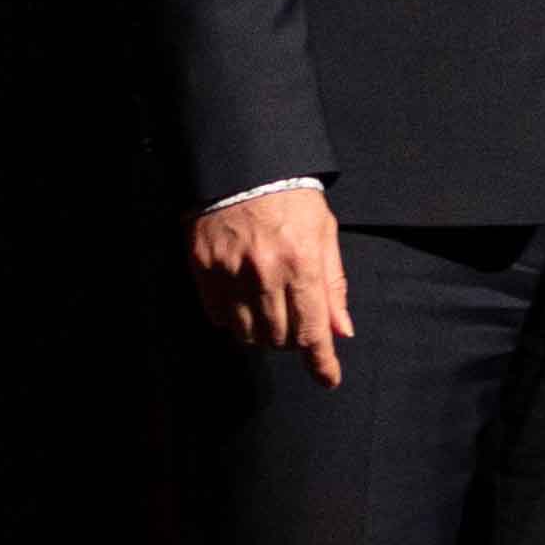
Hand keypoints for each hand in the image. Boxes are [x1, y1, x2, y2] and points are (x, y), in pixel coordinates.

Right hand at [190, 182, 352, 385]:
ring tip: (269, 308)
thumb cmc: (290, 196)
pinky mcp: (204, 270)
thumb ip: (333, 283)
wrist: (242, 165)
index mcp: (302, 262)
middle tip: (295, 318)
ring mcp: (231, 274)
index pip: (312, 330)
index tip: (329, 380)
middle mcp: (266, 273)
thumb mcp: (324, 232)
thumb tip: (341, 330)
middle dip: (292, 338)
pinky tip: (242, 301)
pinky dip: (234, 320)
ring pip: (249, 334)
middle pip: (280, 338)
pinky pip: (219, 318)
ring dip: (263, 332)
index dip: (322, 362)